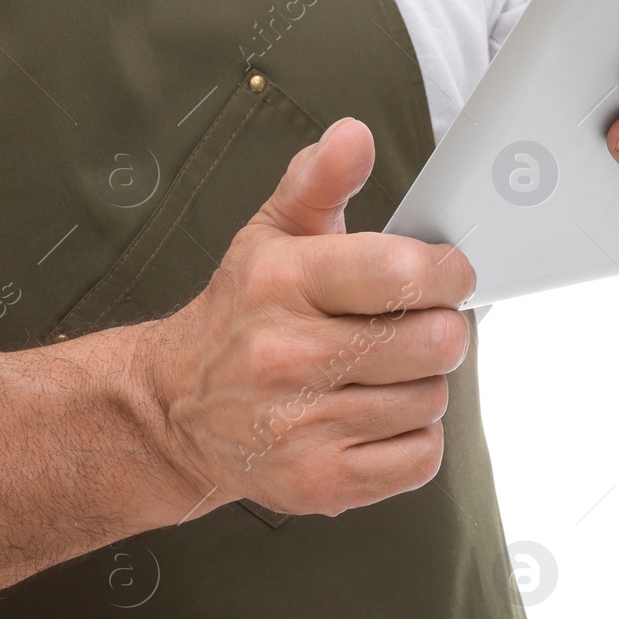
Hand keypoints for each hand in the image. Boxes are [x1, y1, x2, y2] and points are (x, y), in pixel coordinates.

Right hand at [133, 119, 474, 519]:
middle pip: (435, 341)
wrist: (172, 410)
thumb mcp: (272, 232)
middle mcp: (288, 356)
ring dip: (422, 383)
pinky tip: (376, 415)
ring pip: (432, 397)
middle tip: (413, 324)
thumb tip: (353, 135)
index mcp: (284, 282)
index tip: (446, 273)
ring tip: (380, 370)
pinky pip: (420, 457)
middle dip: (440, 327)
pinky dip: (413, 437)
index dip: (447, 271)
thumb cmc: (240, 313)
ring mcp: (301, 426)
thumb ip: (320, 179)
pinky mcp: (316, 484)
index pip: (403, 272)